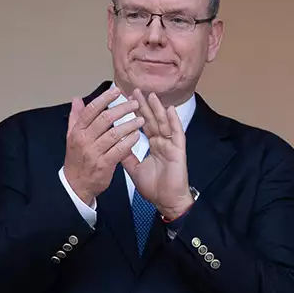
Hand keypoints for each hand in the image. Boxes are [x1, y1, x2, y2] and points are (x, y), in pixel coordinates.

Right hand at [62, 84, 143, 205]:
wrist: (76, 185)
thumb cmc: (77, 160)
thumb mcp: (72, 137)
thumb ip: (76, 118)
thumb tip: (77, 100)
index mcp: (76, 131)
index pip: (91, 110)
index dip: (105, 99)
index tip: (117, 91)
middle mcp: (84, 140)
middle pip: (104, 119)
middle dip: (121, 109)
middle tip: (135, 103)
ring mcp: (94, 152)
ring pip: (114, 133)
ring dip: (129, 124)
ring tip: (141, 119)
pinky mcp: (104, 164)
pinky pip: (119, 150)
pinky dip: (129, 142)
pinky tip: (138, 136)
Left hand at [122, 89, 192, 220]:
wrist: (166, 202)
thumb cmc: (154, 188)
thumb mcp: (134, 169)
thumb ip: (126, 155)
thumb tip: (114, 143)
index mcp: (153, 146)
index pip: (143, 125)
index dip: (136, 112)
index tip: (127, 99)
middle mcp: (162, 143)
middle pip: (152, 120)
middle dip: (144, 105)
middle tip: (135, 90)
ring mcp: (171, 146)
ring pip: (164, 123)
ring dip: (158, 109)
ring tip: (151, 95)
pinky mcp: (178, 151)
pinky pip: (177, 134)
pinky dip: (174, 121)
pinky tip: (170, 110)